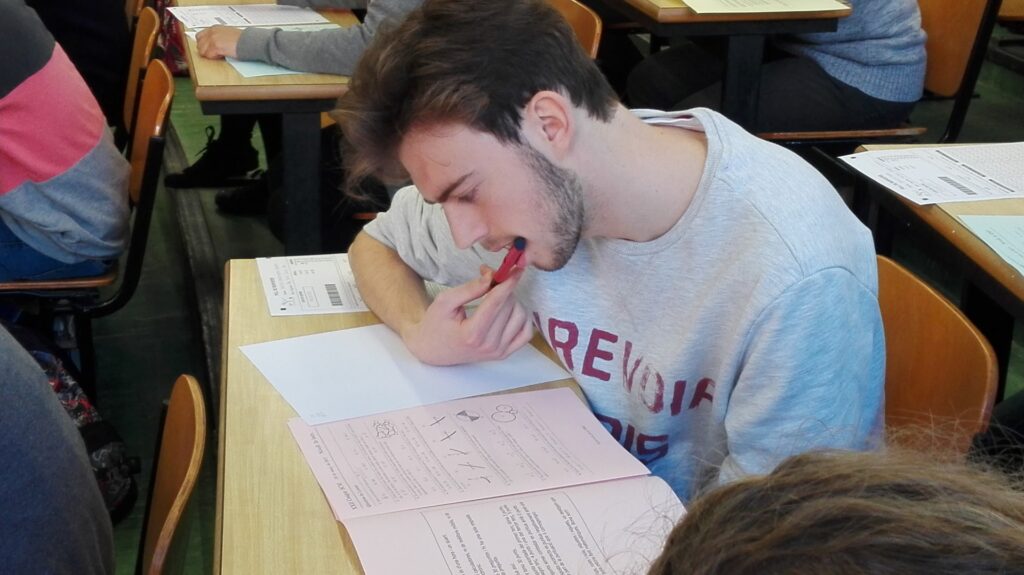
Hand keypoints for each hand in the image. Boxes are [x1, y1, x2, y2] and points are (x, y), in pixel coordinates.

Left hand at [196, 26, 242, 58]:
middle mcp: (212, 32)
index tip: (209, 49)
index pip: (200, 36)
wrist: (249, 41)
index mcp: (215, 28)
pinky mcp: (215, 46)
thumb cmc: (242, 40)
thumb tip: (213, 46)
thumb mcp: (228, 34)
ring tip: (219, 54)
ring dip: (209, 55)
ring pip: (202, 51)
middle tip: (214, 54)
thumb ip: (218, 37)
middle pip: (199, 44)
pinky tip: (222, 55)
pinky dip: (214, 57)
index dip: (203, 44)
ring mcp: (213, 39)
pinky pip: (208, 55)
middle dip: (205, 50)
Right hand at [402, 266, 533, 365]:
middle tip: (491, 281)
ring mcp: (498, 352)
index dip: (507, 283)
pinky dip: (523, 318)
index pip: (496, 303)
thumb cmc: (436, 324)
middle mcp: (489, 345)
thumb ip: (470, 289)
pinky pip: (526, 333)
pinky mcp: (504, 354)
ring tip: (496, 297)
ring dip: (512, 301)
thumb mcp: (445, 301)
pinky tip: (510, 311)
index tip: (516, 269)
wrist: (433, 350)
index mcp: (472, 334)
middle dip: (503, 288)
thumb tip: (492, 276)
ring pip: (521, 317)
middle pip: (509, 306)